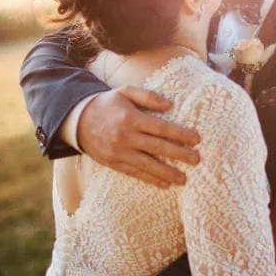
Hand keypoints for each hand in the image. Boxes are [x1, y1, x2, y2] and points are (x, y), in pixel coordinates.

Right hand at [77, 86, 200, 188]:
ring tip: (184, 179)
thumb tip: (170, 105)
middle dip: (179, 154)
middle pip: (157, 147)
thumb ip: (148, 96)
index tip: (197, 139)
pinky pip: (135, 173)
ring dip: (167, 172)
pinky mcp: (114, 163)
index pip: (160, 127)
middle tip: (197, 159)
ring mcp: (119, 152)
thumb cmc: (108, 104)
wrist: (78, 121)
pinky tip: (165, 184)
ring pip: (147, 165)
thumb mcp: (125, 92)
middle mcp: (125, 136)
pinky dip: (151, 180)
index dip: (180, 134)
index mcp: (130, 117)